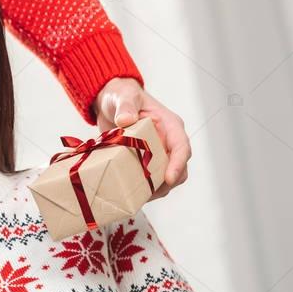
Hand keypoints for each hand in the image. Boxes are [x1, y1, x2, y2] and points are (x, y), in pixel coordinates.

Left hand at [92, 77, 190, 199]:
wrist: (111, 103)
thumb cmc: (122, 95)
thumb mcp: (123, 96)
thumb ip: (125, 106)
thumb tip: (126, 120)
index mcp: (169, 125)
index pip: (181, 147)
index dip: (178, 164)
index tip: (169, 179)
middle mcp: (168, 142)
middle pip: (179, 168)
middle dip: (168, 182)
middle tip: (150, 192)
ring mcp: (158, 154)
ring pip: (166, 179)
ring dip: (155, 189)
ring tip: (138, 195)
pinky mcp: (146, 163)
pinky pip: (150, 181)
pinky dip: (143, 189)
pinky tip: (130, 193)